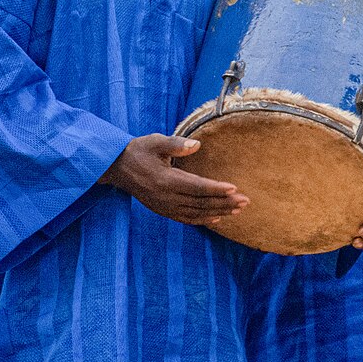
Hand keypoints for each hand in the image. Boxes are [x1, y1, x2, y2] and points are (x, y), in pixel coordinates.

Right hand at [102, 134, 247, 225]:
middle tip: (246, 201)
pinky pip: (185, 218)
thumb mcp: (155, 142)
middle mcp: (165, 196)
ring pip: (195, 213)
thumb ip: (176, 144)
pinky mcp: (162, 210)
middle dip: (224, 202)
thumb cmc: (139, 151)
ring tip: (238, 209)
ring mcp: (163, 206)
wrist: (117, 168)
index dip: (215, 188)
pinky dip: (202, 220)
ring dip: (218, 212)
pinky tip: (217, 218)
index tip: (234, 188)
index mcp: (165, 180)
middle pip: (200, 202)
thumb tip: (197, 144)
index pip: (195, 186)